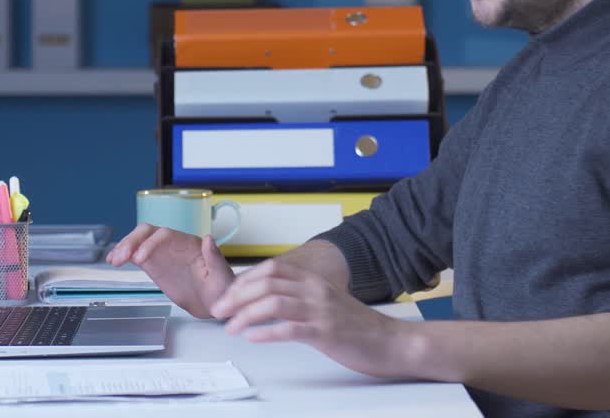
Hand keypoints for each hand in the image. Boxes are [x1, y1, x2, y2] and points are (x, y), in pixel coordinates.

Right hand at [107, 224, 233, 317]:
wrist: (215, 303)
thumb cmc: (222, 289)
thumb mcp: (222, 277)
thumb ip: (215, 258)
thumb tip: (208, 239)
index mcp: (190, 244)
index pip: (165, 235)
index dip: (151, 243)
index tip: (140, 259)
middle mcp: (174, 244)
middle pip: (148, 233)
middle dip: (132, 241)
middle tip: (120, 258)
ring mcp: (163, 254)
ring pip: (139, 241)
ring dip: (124, 247)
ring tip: (114, 260)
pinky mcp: (155, 265)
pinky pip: (136, 254)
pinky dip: (124, 256)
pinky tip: (115, 261)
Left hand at [210, 259, 420, 378]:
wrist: (390, 342)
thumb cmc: (356, 326)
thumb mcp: (326, 304)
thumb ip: (301, 299)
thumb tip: (267, 302)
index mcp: (315, 281)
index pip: (272, 269)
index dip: (245, 280)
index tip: (227, 295)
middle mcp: (316, 290)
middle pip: (268, 282)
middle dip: (237, 296)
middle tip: (219, 311)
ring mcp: (321, 310)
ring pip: (274, 303)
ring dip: (246, 314)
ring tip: (231, 328)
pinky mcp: (325, 332)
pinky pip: (290, 329)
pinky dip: (266, 332)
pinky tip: (252, 337)